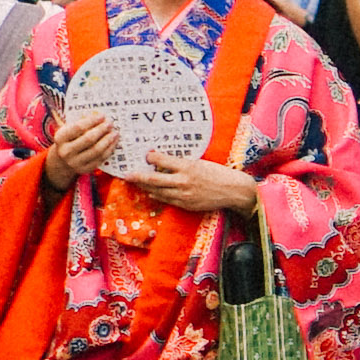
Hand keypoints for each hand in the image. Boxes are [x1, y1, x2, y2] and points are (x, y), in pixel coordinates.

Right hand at [41, 113, 124, 189]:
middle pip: (89, 139)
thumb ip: (81, 123)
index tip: (102, 116)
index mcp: (60, 138)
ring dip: (108, 140)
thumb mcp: (68, 130)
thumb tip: (99, 117)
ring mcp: (75, 162)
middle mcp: (66, 151)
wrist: (62, 161)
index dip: (92, 121)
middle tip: (110, 123)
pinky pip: (101, 158)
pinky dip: (109, 149)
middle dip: (102, 129)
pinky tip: (114, 142)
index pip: (78, 127)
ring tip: (115, 132)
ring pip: (96, 150)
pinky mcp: (85, 169)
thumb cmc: (69, 140)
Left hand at [125, 152, 259, 217]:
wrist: (233, 190)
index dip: (151, 157)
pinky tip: (151, 192)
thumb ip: (182, 163)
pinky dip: (157, 195)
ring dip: (145, 187)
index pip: (163, 161)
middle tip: (127, 174)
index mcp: (188, 167)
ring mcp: (184, 195)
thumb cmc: (218, 173)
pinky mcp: (186, 204)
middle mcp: (183, 181)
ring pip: (158, 191)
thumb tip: (164, 162)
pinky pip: (167, 200)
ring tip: (136, 183)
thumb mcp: (200, 162)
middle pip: (154, 179)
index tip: (146, 155)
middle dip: (139, 176)